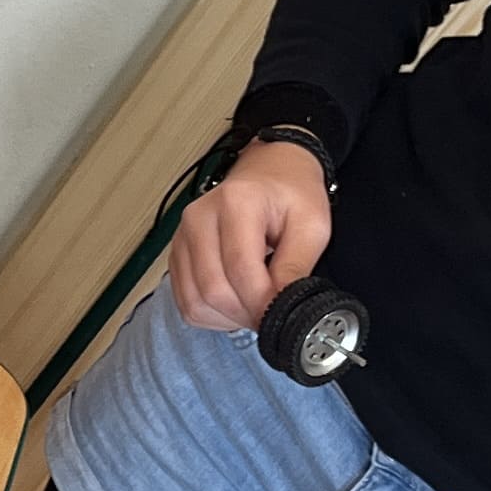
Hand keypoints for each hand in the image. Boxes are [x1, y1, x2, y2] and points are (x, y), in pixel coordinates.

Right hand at [167, 140, 331, 330]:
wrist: (270, 172)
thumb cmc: (291, 193)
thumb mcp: (312, 226)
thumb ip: (296, 268)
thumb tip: (281, 309)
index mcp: (236, 203)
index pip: (240, 270)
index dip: (262, 304)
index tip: (283, 317)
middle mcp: (200, 217)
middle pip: (213, 289)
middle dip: (246, 314)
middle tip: (272, 316)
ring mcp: (183, 236)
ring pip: (195, 301)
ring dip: (228, 317)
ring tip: (255, 307)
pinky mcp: (178, 254)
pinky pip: (186, 301)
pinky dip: (212, 314)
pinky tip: (235, 303)